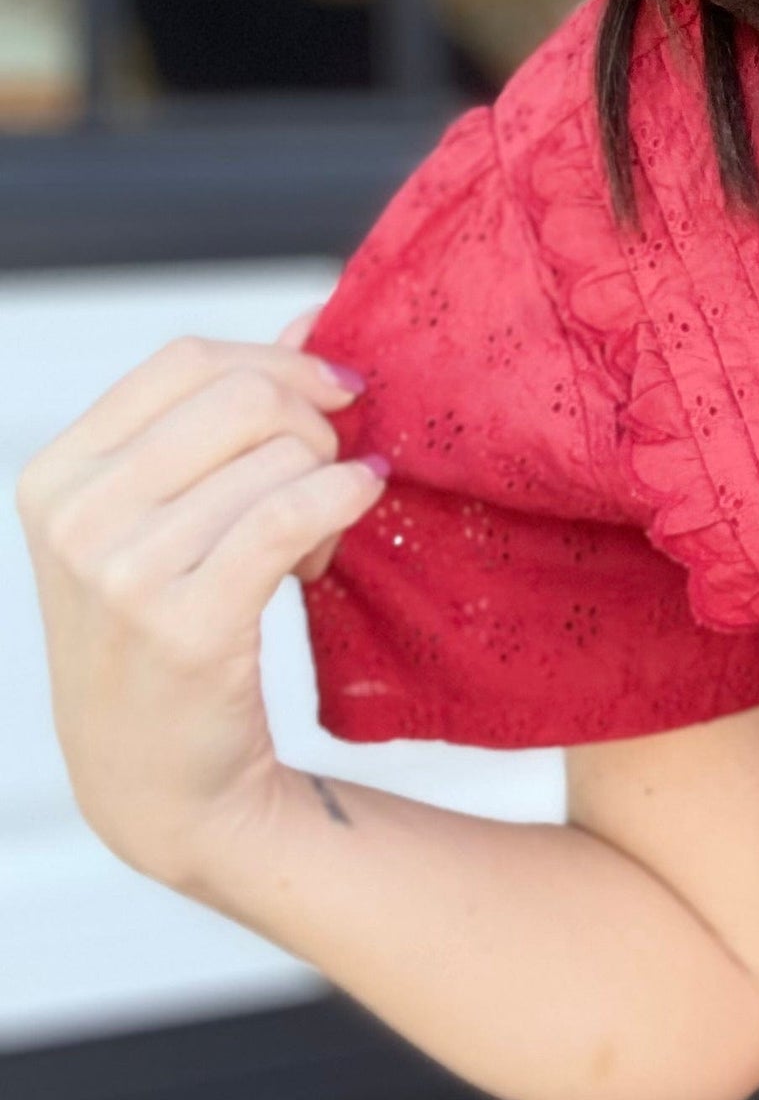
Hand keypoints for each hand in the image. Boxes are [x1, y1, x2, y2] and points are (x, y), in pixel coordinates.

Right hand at [16, 322, 387, 890]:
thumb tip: (314, 316)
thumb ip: (231, 414)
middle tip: (329, 475)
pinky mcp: (184, 624)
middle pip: (238, 397)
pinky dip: (345, 499)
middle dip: (313, 422)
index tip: (336, 389)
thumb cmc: (173, 635)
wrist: (159, 783)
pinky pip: (292, 513)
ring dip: (326, 485)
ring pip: (277, 456)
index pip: (184, 362)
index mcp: (58, 474)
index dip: (277, 360)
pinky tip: (360, 510)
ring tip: (316, 543)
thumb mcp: (172, 514)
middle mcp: (75, 517)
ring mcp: (121, 573)